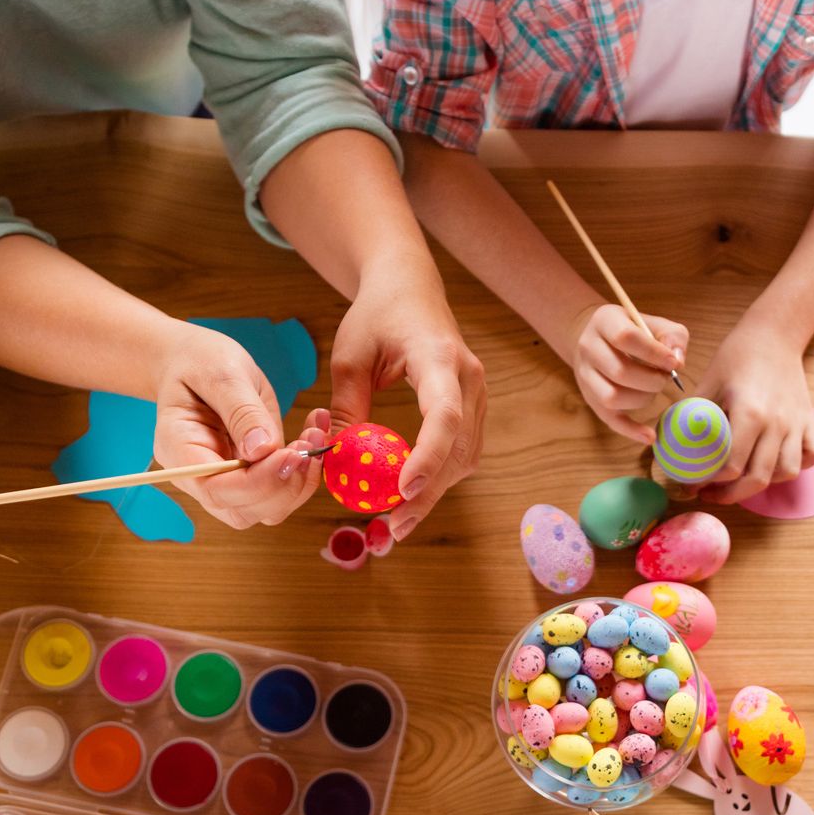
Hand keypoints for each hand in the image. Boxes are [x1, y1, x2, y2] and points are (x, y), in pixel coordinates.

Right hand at [151, 323, 325, 527]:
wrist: (195, 362)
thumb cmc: (199, 361)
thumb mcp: (221, 373)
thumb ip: (242, 411)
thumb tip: (263, 450)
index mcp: (178, 450)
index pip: (216, 490)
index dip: (258, 482)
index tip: (291, 454)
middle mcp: (198, 477)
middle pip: (243, 510)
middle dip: (284, 485)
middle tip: (310, 444)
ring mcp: (224, 482)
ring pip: (266, 509)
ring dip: (300, 482)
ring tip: (315, 436)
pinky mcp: (249, 477)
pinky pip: (280, 491)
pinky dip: (304, 472)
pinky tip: (314, 436)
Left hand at [329, 260, 487, 542]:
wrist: (409, 287)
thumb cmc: (377, 314)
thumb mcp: (349, 356)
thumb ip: (347, 406)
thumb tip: (337, 457)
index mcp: (438, 357)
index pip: (443, 416)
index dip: (427, 458)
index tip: (403, 492)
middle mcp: (468, 377)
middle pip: (458, 448)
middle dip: (429, 492)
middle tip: (395, 527)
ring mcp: (475, 393)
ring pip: (466, 456)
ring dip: (437, 491)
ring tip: (400, 520)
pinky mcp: (472, 405)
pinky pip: (464, 450)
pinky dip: (441, 476)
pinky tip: (413, 495)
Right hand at [567, 302, 687, 442]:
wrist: (598, 338)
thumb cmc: (632, 330)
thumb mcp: (653, 323)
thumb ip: (673, 337)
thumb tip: (678, 362)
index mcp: (604, 321)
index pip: (625, 337)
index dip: (654, 353)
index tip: (674, 363)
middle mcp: (588, 348)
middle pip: (619, 372)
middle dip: (651, 380)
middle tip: (666, 378)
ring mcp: (586, 376)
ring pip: (611, 397)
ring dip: (642, 399)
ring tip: (654, 390)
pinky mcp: (591, 399)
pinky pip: (609, 420)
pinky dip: (631, 431)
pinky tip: (650, 435)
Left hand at [696, 319, 813, 504]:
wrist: (773, 334)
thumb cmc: (737, 357)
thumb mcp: (707, 383)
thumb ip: (690, 417)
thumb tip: (669, 449)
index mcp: (750, 412)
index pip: (731, 465)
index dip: (709, 481)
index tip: (694, 483)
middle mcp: (777, 422)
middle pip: (758, 478)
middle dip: (731, 494)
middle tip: (711, 492)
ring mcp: (797, 423)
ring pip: (787, 472)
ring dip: (764, 482)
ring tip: (742, 479)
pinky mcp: (810, 420)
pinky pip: (812, 455)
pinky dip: (798, 464)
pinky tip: (777, 461)